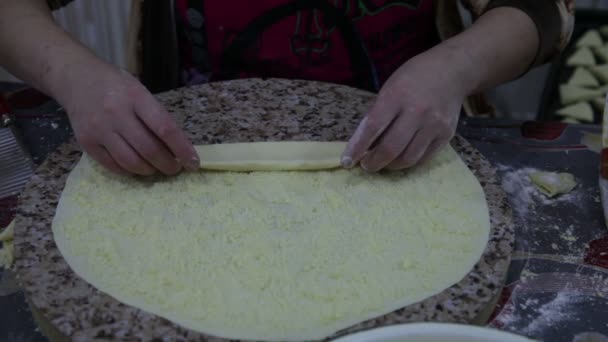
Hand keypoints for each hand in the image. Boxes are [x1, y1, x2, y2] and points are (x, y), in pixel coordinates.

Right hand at [58, 63, 198, 175]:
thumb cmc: (115, 85)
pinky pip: (113, 165)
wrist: (75, 78)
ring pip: (131, 162)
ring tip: (156, 168)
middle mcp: (117, 113)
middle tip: (175, 168)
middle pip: (149, 149)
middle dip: (167, 165)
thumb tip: (178, 147)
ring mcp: (99, 129)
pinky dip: (129, 170)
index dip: (182, 149)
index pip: (165, 128)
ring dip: (149, 170)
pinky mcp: (86, 142)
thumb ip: (156, 116)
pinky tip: (137, 167)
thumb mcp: (140, 91)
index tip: (193, 162)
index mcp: (136, 97)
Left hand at [341, 47, 474, 171]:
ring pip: (408, 158)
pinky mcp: (446, 134)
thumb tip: (362, 143)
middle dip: (373, 162)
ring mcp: (434, 125)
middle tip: (365, 165)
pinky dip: (409, 162)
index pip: (372, 127)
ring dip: (390, 166)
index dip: (357, 147)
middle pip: (391, 148)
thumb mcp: (390, 86)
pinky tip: (401, 159)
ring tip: (383, 163)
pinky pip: (424, 158)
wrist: (453, 71)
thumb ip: (377, 113)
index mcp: (397, 95)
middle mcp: (417, 111)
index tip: (346, 161)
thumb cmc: (414, 77)